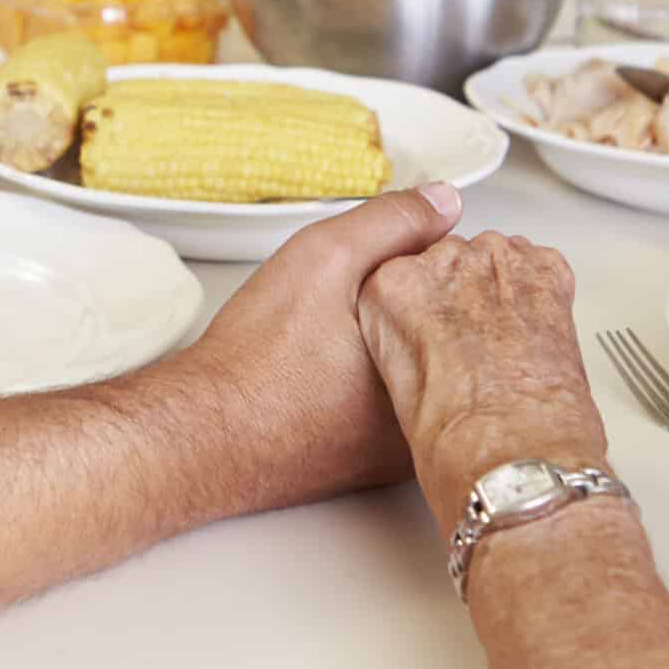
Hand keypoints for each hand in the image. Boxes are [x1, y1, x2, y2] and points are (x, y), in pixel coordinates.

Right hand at [166, 183, 466, 507]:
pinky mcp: (374, 467)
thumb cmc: (257, 359)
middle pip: (450, 337)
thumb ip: (391, 222)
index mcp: (437, 364)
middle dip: (416, 309)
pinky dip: (374, 386)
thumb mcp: (325, 258)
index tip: (374, 272)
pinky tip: (329, 375)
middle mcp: (432, 415)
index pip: (466, 296)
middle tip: (344, 312)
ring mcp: (407, 449)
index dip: (424, 265)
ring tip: (333, 343)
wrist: (202, 436)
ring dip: (397, 347)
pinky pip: (395, 410)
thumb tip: (446, 201)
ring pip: (424, 374)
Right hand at [357, 231, 605, 519]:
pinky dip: (538, 291)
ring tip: (503, 345)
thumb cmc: (456, 442)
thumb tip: (425, 334)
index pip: (398, 274)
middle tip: (468, 346)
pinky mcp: (545, 271)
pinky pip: (538, 265)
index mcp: (390, 289)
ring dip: (497, 290)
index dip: (418, 308)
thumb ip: (403, 338)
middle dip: (458, 295)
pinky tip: (531, 332)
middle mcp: (442, 263)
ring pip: (493, 259)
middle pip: (447, 261)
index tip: (428, 331)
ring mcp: (496, 262)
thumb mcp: (396, 386)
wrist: (517, 456)